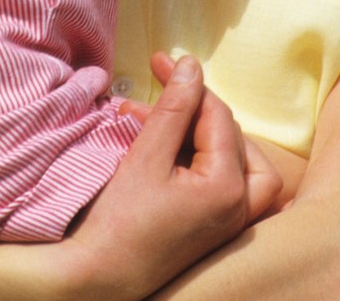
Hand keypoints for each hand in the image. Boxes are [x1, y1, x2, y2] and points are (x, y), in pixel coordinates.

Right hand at [63, 55, 279, 299]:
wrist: (99, 281)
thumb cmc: (119, 223)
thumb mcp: (146, 156)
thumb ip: (174, 107)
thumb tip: (192, 65)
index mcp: (227, 187)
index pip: (215, 115)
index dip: (186, 83)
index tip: (158, 62)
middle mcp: (240, 207)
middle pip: (226, 133)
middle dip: (187, 108)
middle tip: (151, 94)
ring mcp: (232, 222)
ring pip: (234, 157)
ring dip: (199, 131)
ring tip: (156, 120)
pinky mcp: (218, 230)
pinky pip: (228, 182)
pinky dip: (204, 158)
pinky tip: (173, 147)